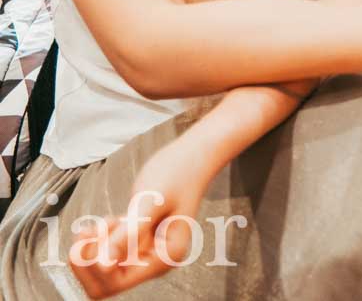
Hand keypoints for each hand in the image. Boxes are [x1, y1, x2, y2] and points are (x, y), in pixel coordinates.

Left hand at [69, 137, 216, 297]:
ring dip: (93, 248)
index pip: (116, 282)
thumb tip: (104, 263)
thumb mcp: (151, 201)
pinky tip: (107, 221)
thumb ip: (130, 233)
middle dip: (90, 260)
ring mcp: (145, 252)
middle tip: (93, 228)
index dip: (95, 266)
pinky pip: (108, 255)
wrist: (191, 158)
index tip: (93, 234)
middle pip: (106, 283)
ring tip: (104, 221)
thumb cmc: (178, 173)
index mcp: (165, 256)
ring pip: (103, 270)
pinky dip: (98, 241)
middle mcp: (155, 260)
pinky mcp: (137, 242)